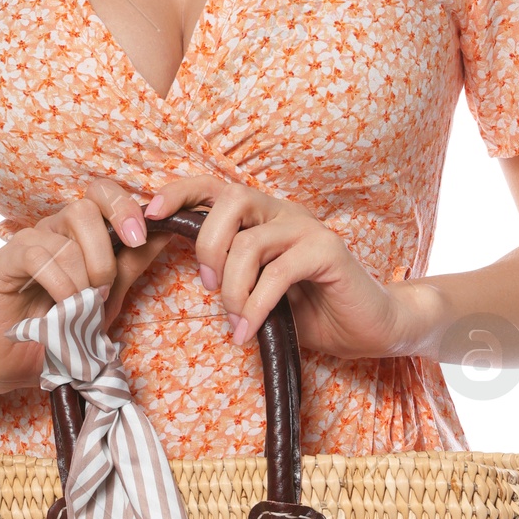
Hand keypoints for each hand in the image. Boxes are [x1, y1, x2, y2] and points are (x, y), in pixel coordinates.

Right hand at [0, 176, 171, 394]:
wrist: (19, 361)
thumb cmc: (64, 328)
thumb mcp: (108, 296)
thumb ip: (132, 263)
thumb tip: (167, 230)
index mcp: (80, 232)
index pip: (102, 192)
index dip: (124, 208)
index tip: (140, 239)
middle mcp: (54, 229)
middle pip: (85, 207)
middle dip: (104, 251)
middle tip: (104, 287)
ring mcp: (27, 241)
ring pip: (65, 235)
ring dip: (82, 276)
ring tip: (81, 307)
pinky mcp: (5, 260)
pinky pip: (38, 256)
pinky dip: (59, 284)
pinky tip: (62, 308)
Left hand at [144, 176, 433, 358]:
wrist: (370, 327)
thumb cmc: (310, 310)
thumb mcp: (258, 290)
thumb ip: (229, 273)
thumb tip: (184, 273)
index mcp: (262, 215)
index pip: (213, 186)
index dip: (178, 192)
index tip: (147, 215)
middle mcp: (282, 212)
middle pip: (227, 202)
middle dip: (206, 246)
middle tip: (207, 286)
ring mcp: (306, 228)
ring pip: (248, 244)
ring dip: (231, 290)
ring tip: (234, 321)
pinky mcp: (327, 251)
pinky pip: (277, 274)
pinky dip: (255, 307)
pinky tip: (248, 332)